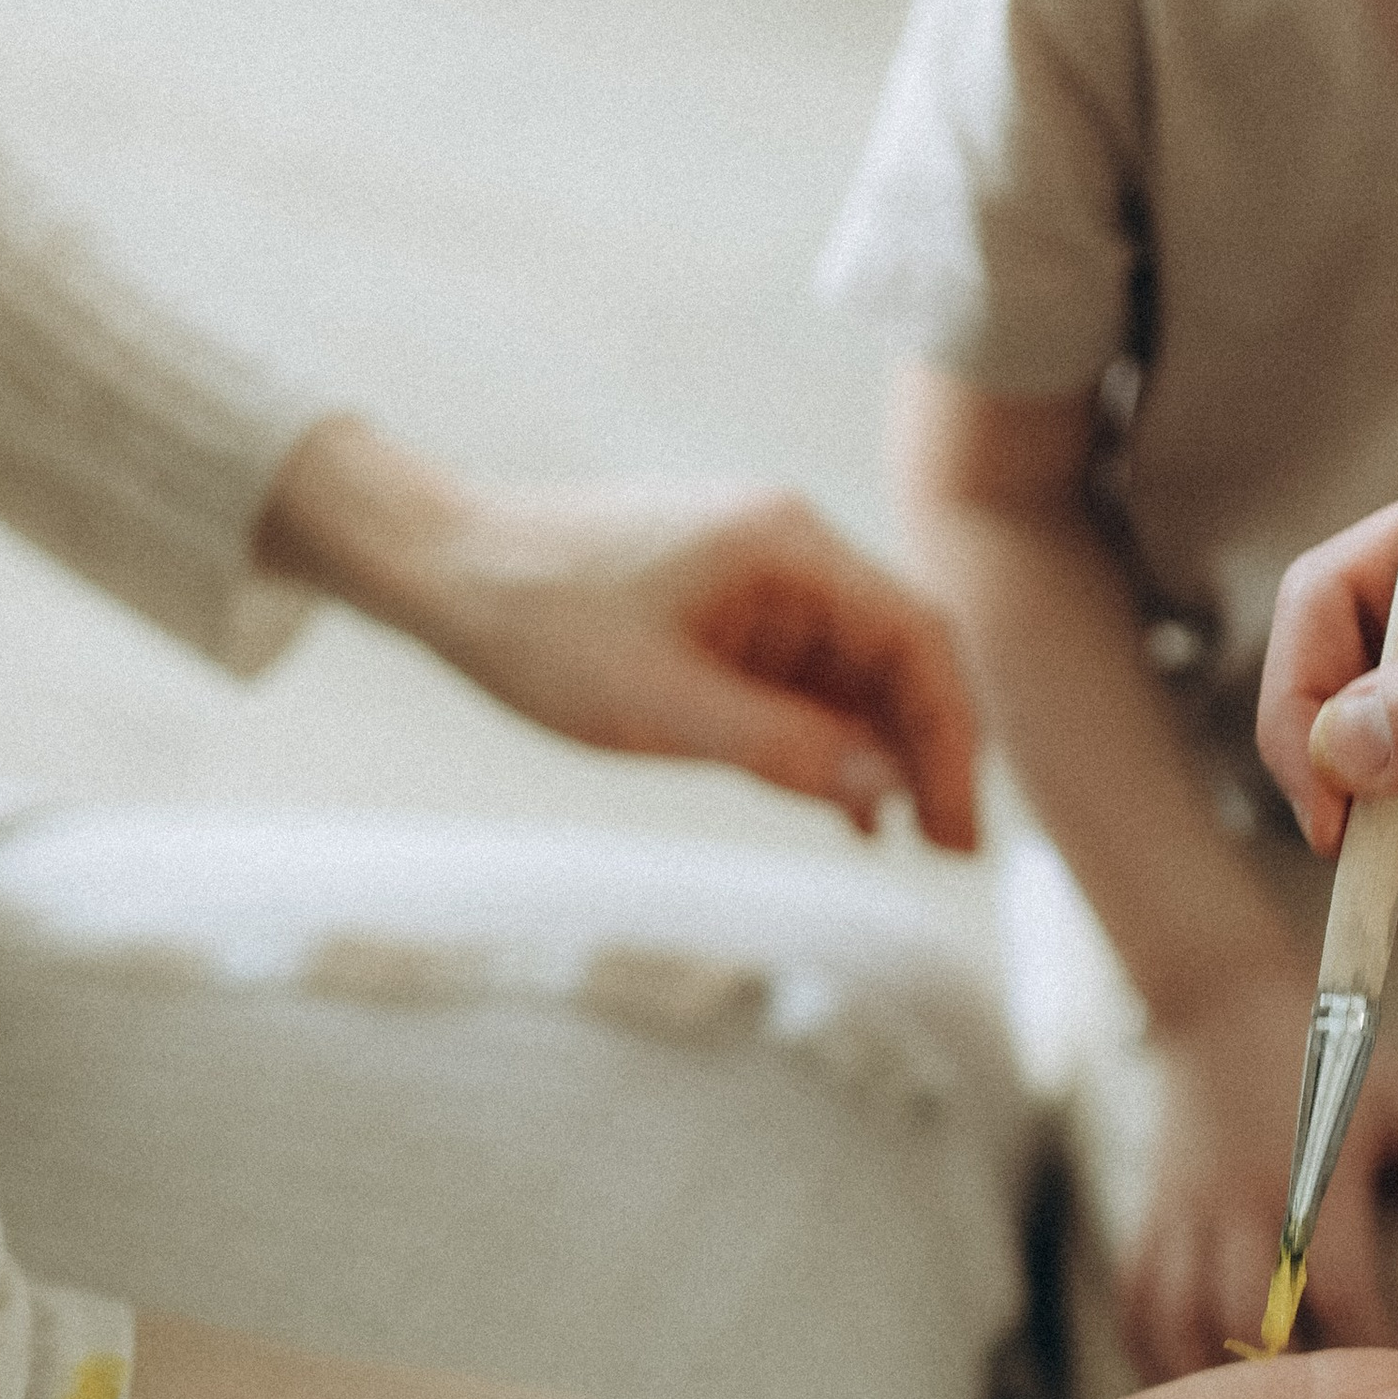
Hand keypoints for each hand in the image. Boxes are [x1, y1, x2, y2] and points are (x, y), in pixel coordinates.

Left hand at [259, 419, 978, 847]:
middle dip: (930, 751)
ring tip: (901, 840)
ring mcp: (759, 581)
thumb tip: (888, 789)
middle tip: (947, 850)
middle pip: (901, 655)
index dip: (952, 740)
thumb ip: (783, 747)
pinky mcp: (725, 613)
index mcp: (788, 548)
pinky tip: (844, 808)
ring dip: (882, 752)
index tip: (956, 830)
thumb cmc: (538, 623)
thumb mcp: (660, 706)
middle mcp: (790, 552)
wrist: (441, 568)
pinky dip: (831, 739)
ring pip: (856, 673)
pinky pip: (805, 679)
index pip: (917, 640)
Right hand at [1125, 972, 1397, 1377]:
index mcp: (1312, 1181)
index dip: (1371, 1349)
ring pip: (1181, 1319)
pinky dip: (1152, 1349)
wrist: (1221, 1000)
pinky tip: (1177, 1388)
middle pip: (1247, 1322)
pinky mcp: (1150, 1214)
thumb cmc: (1332, 1054)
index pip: (1338, 1290)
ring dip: (1210, 1381)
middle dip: (1282, 1390)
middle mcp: (1241, 1205)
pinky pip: (1137, 1298)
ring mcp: (1186, 1213)